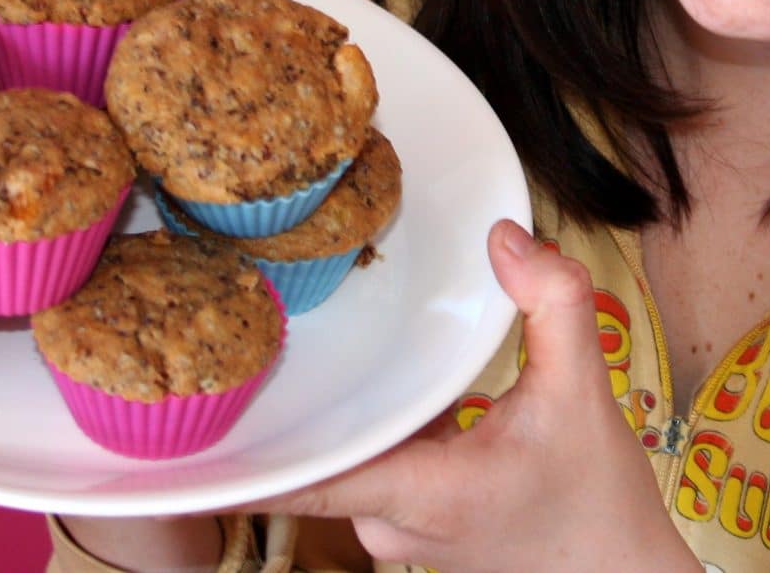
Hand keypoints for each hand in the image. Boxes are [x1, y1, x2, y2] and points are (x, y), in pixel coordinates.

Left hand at [272, 220, 699, 571]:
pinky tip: (365, 380)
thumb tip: (505, 237)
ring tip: (290, 340)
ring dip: (328, 411)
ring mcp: (396, 532)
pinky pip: (365, 468)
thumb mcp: (585, 393)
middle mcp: (390, 522)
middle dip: (283, 398)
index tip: (171, 447)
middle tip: (239, 329)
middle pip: (311, 456)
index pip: (303, 484)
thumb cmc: (598, 504)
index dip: (234, 468)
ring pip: (341, 460)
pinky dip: (364, 426)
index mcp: (419, 493)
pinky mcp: (409, 526)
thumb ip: (553, 305)